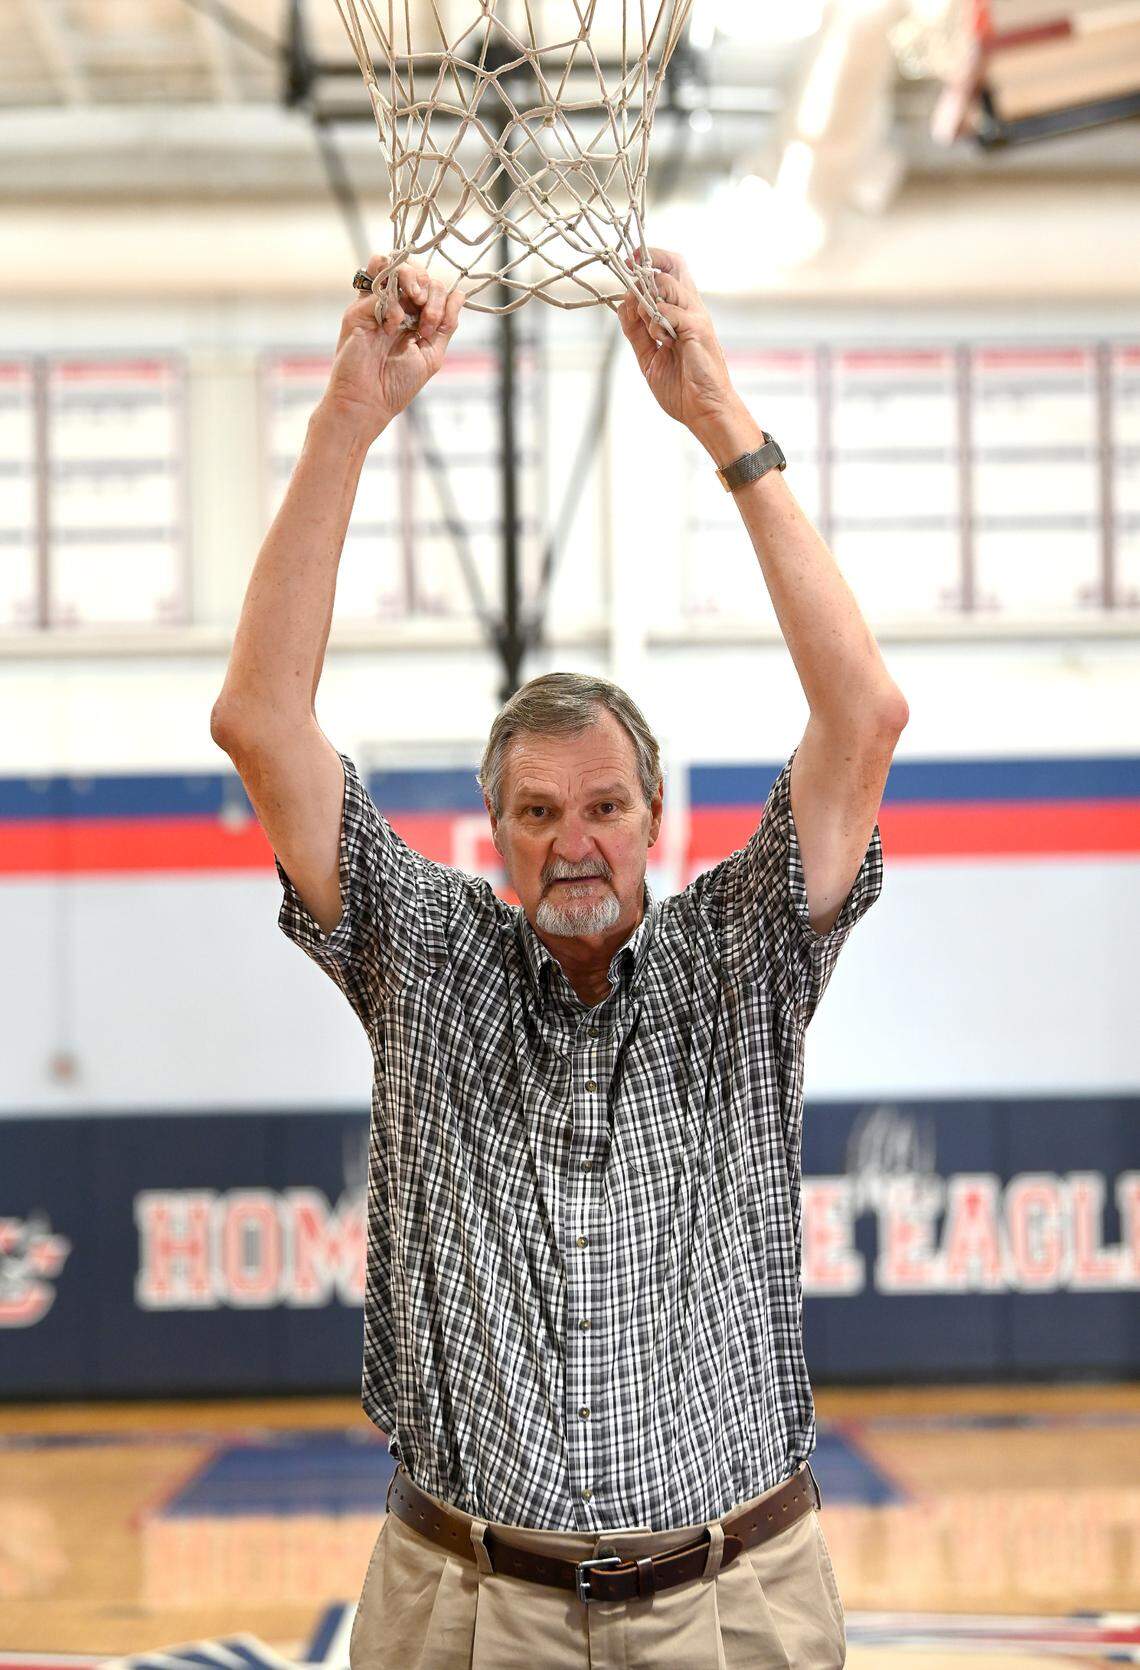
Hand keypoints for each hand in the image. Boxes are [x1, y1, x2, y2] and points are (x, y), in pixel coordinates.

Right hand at [320, 255, 465, 438]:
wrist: (369, 401)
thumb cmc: (398, 384)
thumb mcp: (432, 353)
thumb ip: (446, 324)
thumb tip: (459, 294)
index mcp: (414, 316)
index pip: (431, 286)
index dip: (440, 298)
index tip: (435, 326)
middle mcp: (394, 306)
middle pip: (415, 271)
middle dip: (429, 288)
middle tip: (428, 317)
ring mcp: (375, 306)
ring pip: (392, 264)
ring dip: (410, 277)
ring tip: (415, 300)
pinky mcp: (358, 310)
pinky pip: (378, 289)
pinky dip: (392, 303)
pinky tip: (392, 326)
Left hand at [616, 248, 736, 433]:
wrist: (704, 411)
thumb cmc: (683, 387)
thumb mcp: (650, 357)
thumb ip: (637, 333)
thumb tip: (623, 307)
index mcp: (681, 313)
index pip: (669, 272)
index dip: (648, 262)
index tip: (629, 265)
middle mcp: (690, 309)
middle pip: (674, 265)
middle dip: (648, 264)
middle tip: (630, 274)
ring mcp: (696, 317)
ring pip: (667, 285)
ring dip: (646, 298)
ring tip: (644, 321)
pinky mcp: (697, 330)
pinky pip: (670, 312)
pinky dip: (656, 320)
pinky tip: (657, 336)